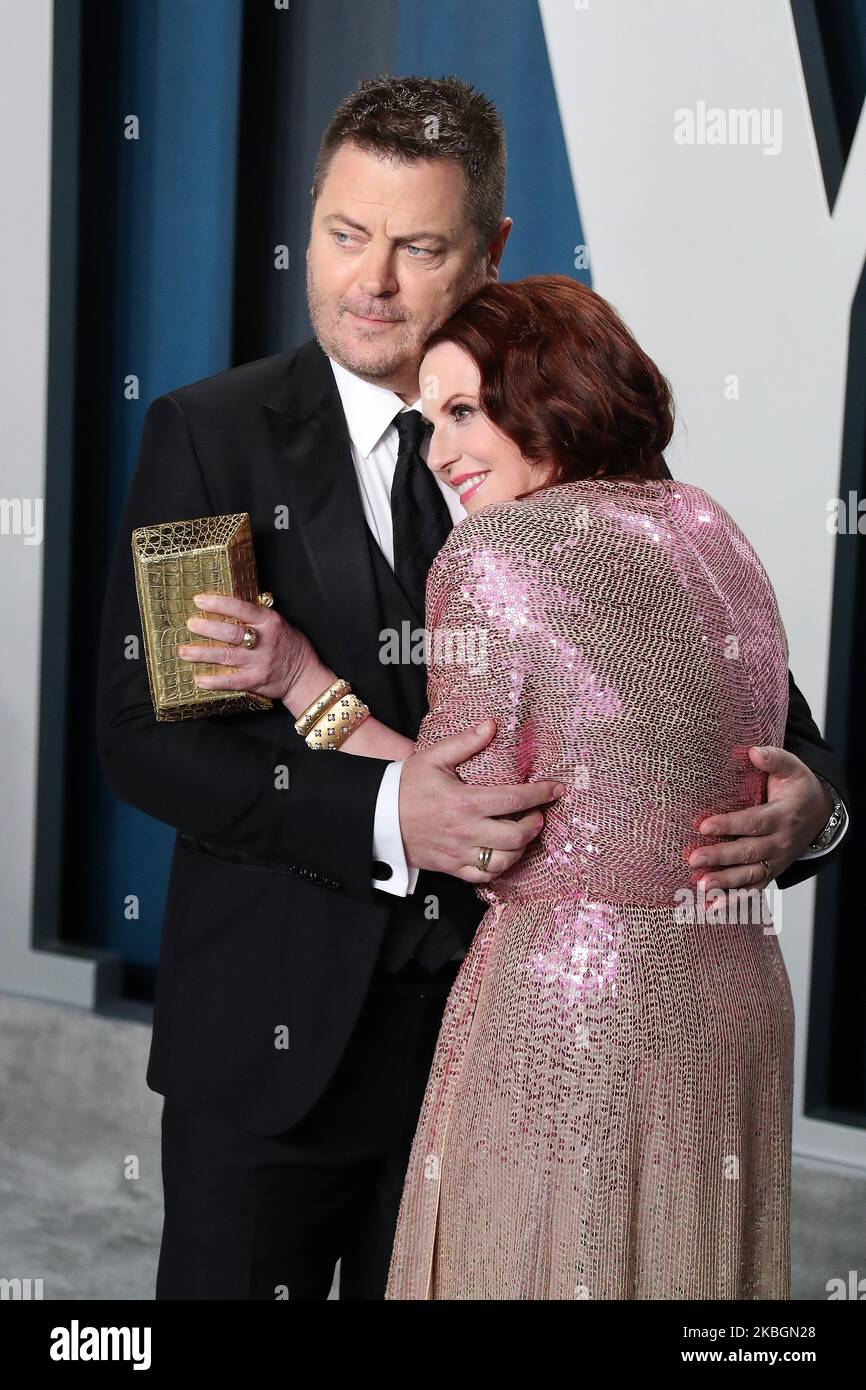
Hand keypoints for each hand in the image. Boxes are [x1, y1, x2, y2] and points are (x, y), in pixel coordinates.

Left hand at [176, 592, 315, 701]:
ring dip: (202, 654)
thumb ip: (257, 617)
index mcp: (270, 622)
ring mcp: (260, 662)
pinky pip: (232, 681)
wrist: (306, 676)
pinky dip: (214, 681)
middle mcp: (264, 641)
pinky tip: (199, 680)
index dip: (219, 604)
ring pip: (227, 656)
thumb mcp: (280, 623)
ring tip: (183, 651)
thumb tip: (228, 607)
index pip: (241, 609)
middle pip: (231, 633)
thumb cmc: (292, 646)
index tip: (199, 600)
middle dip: (207, 628)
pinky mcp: (257, 680)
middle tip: (190, 624)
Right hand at [399, 718, 567, 882]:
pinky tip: (502, 853)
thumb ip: (465, 742)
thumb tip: (492, 725)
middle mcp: (466, 831)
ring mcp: (459, 853)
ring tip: (523, 833)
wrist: (376, 817)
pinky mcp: (451, 868)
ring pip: (504, 861)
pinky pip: (483, 876)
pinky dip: (499, 867)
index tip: (558, 788)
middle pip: (517, 836)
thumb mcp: (433, 757)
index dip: (542, 794)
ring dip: (521, 848)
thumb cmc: (405, 785)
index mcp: (466, 801)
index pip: (515, 799)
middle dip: (536, 823)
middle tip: (538, 813)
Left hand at [687, 746, 833, 890]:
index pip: (753, 822)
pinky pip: (753, 889)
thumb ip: (774, 759)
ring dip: (725, 883)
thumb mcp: (792, 768)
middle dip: (720, 857)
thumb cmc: (798, 789)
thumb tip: (754, 752)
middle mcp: (780, 843)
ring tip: (701, 886)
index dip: (729, 824)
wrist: (820, 813)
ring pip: (750, 875)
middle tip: (693, 859)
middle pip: (748, 852)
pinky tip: (712, 908)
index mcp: (782, 816)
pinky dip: (734, 901)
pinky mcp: (771, 871)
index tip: (704, 825)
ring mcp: (776, 861)